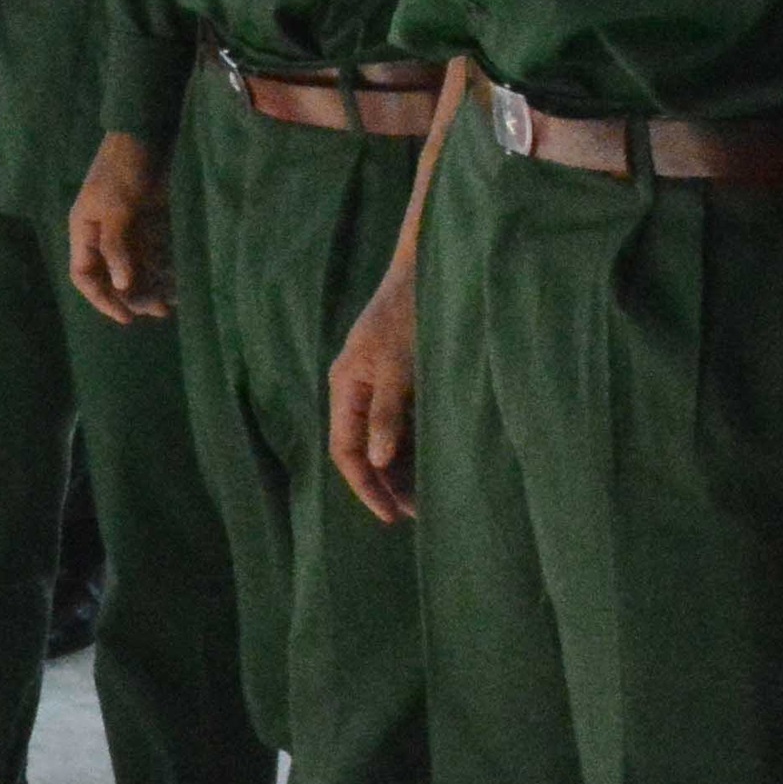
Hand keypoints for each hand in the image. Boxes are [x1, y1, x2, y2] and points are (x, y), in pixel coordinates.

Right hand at [68, 134, 171, 324]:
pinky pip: (153, 256)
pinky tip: (178, 283)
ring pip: (134, 270)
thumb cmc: (123, 169)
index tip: (126, 317)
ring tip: (170, 304)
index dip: (101, 299)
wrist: (147, 136)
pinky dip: (163, 271)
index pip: (84, 275)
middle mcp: (103, 235)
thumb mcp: (116, 208)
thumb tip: (121, 285)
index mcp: (84, 230)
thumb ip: (116, 246)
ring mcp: (127, 231)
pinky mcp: (148, 225)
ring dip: (150, 287)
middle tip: (158, 311)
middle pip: (112, 277)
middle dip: (132, 297)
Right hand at [328, 271, 420, 524]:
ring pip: (384, 439)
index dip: (365, 486)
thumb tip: (378, 460)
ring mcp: (380, 384)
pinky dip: (415, 447)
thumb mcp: (400, 366)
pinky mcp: (403, 379)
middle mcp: (358, 389)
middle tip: (417, 514)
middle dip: (386, 483)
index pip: (345, 450)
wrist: (431, 268)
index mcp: (345, 386)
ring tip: (430, 497)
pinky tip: (437, 462)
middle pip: (364, 449)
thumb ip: (387, 413)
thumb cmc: (411, 314)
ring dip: (402, 468)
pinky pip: (402, 424)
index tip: (391, 515)